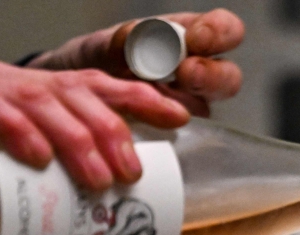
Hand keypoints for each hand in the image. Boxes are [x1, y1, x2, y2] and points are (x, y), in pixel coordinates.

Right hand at [0, 54, 192, 194]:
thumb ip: (20, 226)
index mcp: (24, 96)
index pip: (92, 87)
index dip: (139, 99)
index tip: (181, 118)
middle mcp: (4, 80)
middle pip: (75, 92)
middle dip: (114, 130)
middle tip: (133, 173)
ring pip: (39, 97)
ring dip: (78, 137)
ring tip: (102, 176)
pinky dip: (16, 128)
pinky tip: (38, 157)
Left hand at [26, 9, 244, 116]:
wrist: (70, 102)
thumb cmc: (96, 66)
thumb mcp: (103, 48)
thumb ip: (123, 41)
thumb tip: (141, 38)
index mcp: (187, 39)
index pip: (224, 31)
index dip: (219, 33)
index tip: (197, 41)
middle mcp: (196, 73)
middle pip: (229, 76)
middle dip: (212, 74)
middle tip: (186, 74)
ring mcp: (188, 107)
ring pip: (212, 107)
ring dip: (195, 104)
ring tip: (172, 104)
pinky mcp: (176, 136)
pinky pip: (187, 139)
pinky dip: (173, 134)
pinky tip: (156, 130)